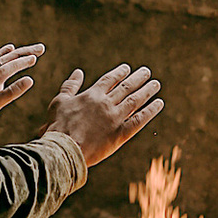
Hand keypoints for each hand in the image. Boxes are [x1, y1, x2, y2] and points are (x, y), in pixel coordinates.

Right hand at [42, 64, 162, 166]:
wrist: (64, 148)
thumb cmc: (58, 126)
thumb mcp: (59, 101)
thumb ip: (70, 85)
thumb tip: (78, 72)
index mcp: (91, 95)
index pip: (110, 80)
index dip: (120, 73)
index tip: (128, 69)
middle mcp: (106, 103)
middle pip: (126, 87)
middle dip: (138, 78)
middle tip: (147, 72)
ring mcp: (114, 118)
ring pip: (135, 100)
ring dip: (147, 91)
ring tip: (156, 84)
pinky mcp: (120, 133)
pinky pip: (139, 120)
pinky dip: (150, 111)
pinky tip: (159, 104)